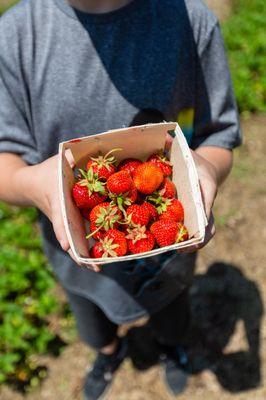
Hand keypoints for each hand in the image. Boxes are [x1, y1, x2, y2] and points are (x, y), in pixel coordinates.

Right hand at [20, 155, 99, 271]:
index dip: (64, 231)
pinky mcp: (70, 223)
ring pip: (74, 241)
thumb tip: (90, 148)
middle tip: (94, 267)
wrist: (31, 185)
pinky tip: (103, 255)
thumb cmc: (48, 171)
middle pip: (69, 237)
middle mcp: (60, 214)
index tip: (67, 246)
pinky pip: (78, 236)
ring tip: (100, 267)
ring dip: (85, 255)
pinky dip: (88, 246)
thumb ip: (72, 156)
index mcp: (57, 199)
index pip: (59, 217)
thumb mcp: (59, 160)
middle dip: (79, 254)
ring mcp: (65, 222)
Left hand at [166, 133, 216, 251]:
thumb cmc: (193, 162)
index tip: (199, 222)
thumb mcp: (186, 153)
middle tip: (189, 246)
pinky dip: (184, 239)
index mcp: (206, 185)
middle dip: (200, 235)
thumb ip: (173, 148)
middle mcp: (205, 202)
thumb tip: (164, 137)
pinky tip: (170, 246)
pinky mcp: (193, 218)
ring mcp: (200, 212)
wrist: (203, 169)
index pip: (207, 198)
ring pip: (202, 230)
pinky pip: (191, 231)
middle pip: (208, 222)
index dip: (203, 211)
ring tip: (178, 250)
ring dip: (193, 242)